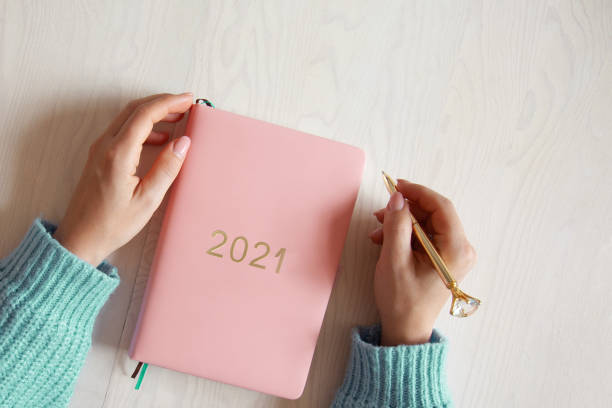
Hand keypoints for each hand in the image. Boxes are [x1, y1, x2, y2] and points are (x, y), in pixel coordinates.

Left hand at [53, 93, 193, 265]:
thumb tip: (184, 142)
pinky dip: (143, 125)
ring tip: (177, 117)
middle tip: (186, 103)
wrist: (80, 237)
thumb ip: (167, 168)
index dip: (169, 103)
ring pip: (127, 117)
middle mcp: (105, 145)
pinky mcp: (99, 156)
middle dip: (162, 102)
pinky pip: (122, 129)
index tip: (188, 100)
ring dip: (152, 112)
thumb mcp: (147, 200)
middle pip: (135, 109)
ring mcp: (99, 149)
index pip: (145, 115)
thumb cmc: (112, 224)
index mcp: (118, 153)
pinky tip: (159, 138)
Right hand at [368, 180, 476, 345]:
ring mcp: (454, 255)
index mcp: (456, 249)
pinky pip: (425, 236)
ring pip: (427, 224)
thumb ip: (396, 225)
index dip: (418, 192)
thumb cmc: (401, 300)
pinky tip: (385, 239)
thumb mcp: (394, 260)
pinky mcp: (443, 259)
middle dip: (406, 209)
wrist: (406, 330)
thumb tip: (397, 198)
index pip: (442, 207)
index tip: (396, 186)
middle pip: (435, 214)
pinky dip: (406, 233)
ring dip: (402, 222)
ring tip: (378, 229)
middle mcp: (461, 249)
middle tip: (382, 211)